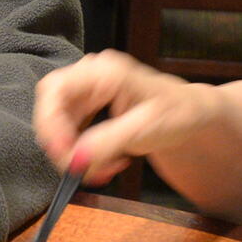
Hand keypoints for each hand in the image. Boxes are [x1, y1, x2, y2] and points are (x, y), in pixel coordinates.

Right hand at [34, 50, 237, 184]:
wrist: (191, 115)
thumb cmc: (177, 113)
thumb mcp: (146, 129)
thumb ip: (108, 142)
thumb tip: (76, 159)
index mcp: (104, 71)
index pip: (55, 89)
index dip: (50, 122)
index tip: (62, 152)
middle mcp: (92, 75)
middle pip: (53, 107)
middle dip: (61, 142)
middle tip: (78, 168)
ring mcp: (89, 90)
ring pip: (60, 123)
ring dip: (74, 151)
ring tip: (102, 169)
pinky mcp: (90, 107)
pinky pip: (72, 131)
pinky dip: (83, 152)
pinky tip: (105, 163)